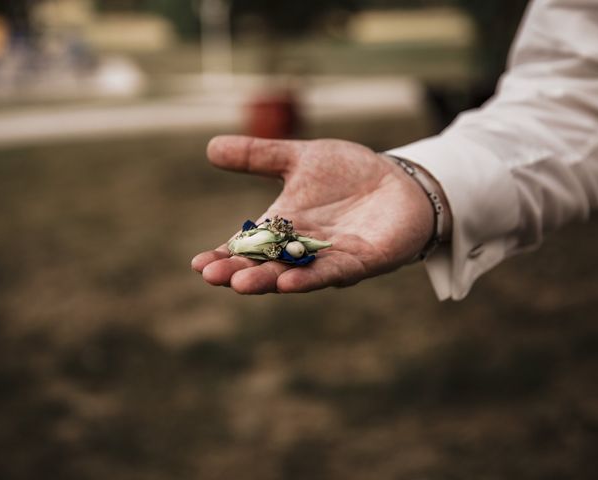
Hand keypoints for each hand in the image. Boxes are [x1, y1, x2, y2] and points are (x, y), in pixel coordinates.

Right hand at [192, 135, 438, 293]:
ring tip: (242, 284)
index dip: (225, 255)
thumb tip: (211, 147)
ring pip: (296, 273)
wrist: (399, 180)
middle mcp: (303, 247)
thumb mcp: (300, 158)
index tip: (198, 264)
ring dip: (270, 280)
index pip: (249, 246)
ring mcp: (332, 257)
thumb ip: (260, 156)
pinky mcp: (364, 260)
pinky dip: (311, 278)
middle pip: (267, 264)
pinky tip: (289, 282)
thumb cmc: (348, 173)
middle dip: (240, 271)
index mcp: (284, 226)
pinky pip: (336, 271)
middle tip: (213, 276)